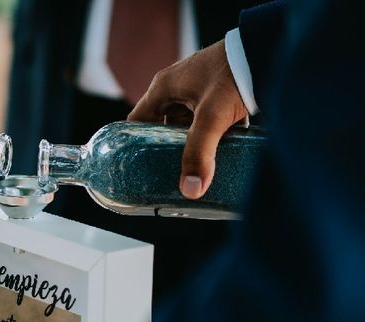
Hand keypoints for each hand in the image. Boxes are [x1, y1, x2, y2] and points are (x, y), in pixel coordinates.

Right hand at [128, 40, 247, 198]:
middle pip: (160, 127)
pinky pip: (205, 121)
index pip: (135, 121)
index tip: (136, 167)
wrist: (270, 50)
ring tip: (191, 169)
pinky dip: (208, 137)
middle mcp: (175, 88)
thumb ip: (200, 153)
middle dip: (164, 150)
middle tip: (166, 175)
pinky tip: (217, 154)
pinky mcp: (217, 94)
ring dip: (188, 145)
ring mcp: (197, 90)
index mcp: (162, 88)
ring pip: (184, 126)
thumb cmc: (235, 73)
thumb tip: (191, 190)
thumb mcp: (213, 116)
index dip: (133, 145)